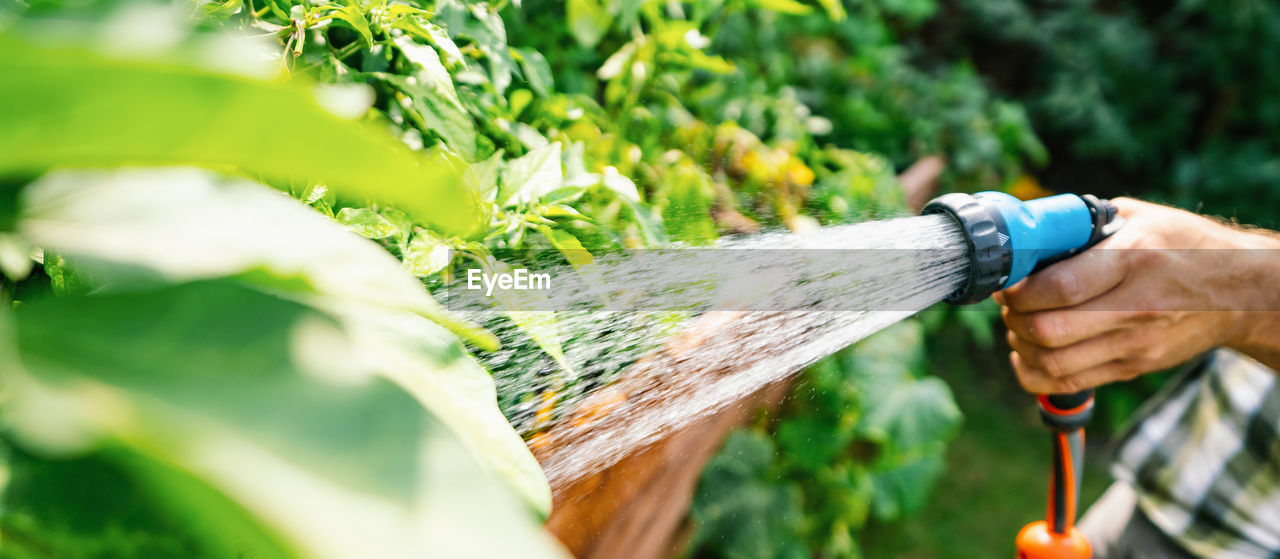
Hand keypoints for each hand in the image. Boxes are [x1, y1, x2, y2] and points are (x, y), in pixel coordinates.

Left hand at [994, 198, 1279, 393]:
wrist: (1241, 292)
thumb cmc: (1184, 245)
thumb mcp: (1139, 217)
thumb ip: (1084, 225)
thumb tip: (1029, 234)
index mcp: (1133, 260)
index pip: (1060, 287)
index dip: (1018, 291)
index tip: (1004, 283)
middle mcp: (1134, 307)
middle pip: (1049, 330)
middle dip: (1013, 318)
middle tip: (1008, 303)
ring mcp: (1135, 344)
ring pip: (1054, 363)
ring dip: (1020, 346)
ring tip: (1017, 326)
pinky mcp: (1134, 367)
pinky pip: (1069, 384)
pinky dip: (1034, 374)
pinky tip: (1027, 355)